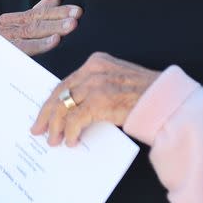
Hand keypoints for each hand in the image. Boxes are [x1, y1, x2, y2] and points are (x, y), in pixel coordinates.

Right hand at [0, 0, 81, 55]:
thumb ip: (35, 16)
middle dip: (58, 16)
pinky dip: (40, 44)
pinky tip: (55, 41)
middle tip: (77, 14)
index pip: (38, 13)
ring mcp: (2, 40)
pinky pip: (23, 48)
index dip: (58, 11)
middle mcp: (6, 27)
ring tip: (71, 25)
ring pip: (31, 31)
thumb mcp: (17, 32)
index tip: (77, 10)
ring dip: (53, 27)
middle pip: (36, 20)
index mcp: (11, 21)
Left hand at [31, 52, 160, 146]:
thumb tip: (78, 108)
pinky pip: (74, 120)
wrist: (164, 99)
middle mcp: (93, 70)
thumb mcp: (119, 79)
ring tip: (53, 140)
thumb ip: (98, 85)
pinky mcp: (98, 101)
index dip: (54, 100)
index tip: (46, 113)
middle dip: (47, 114)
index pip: (67, 81)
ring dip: (55, 127)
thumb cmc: (147, 93)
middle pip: (60, 92)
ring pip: (63, 107)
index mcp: (97, 62)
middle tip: (38, 129)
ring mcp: (95, 84)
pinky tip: (71, 141)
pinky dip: (70, 132)